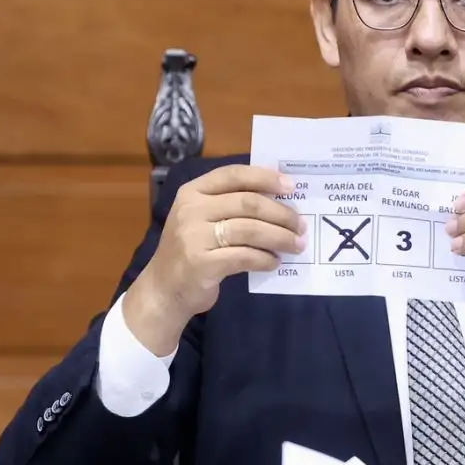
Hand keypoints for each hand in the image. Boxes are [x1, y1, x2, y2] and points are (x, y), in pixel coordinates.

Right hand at [121, 164, 306, 354]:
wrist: (163, 289)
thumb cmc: (190, 250)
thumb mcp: (201, 219)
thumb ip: (230, 205)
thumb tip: (280, 200)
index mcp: (192, 192)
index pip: (234, 175)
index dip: (265, 178)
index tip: (292, 187)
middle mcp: (191, 210)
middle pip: (248, 203)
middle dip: (281, 214)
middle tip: (300, 225)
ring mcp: (194, 237)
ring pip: (250, 230)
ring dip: (279, 238)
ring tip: (296, 245)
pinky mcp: (202, 264)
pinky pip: (244, 257)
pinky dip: (264, 259)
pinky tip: (274, 262)